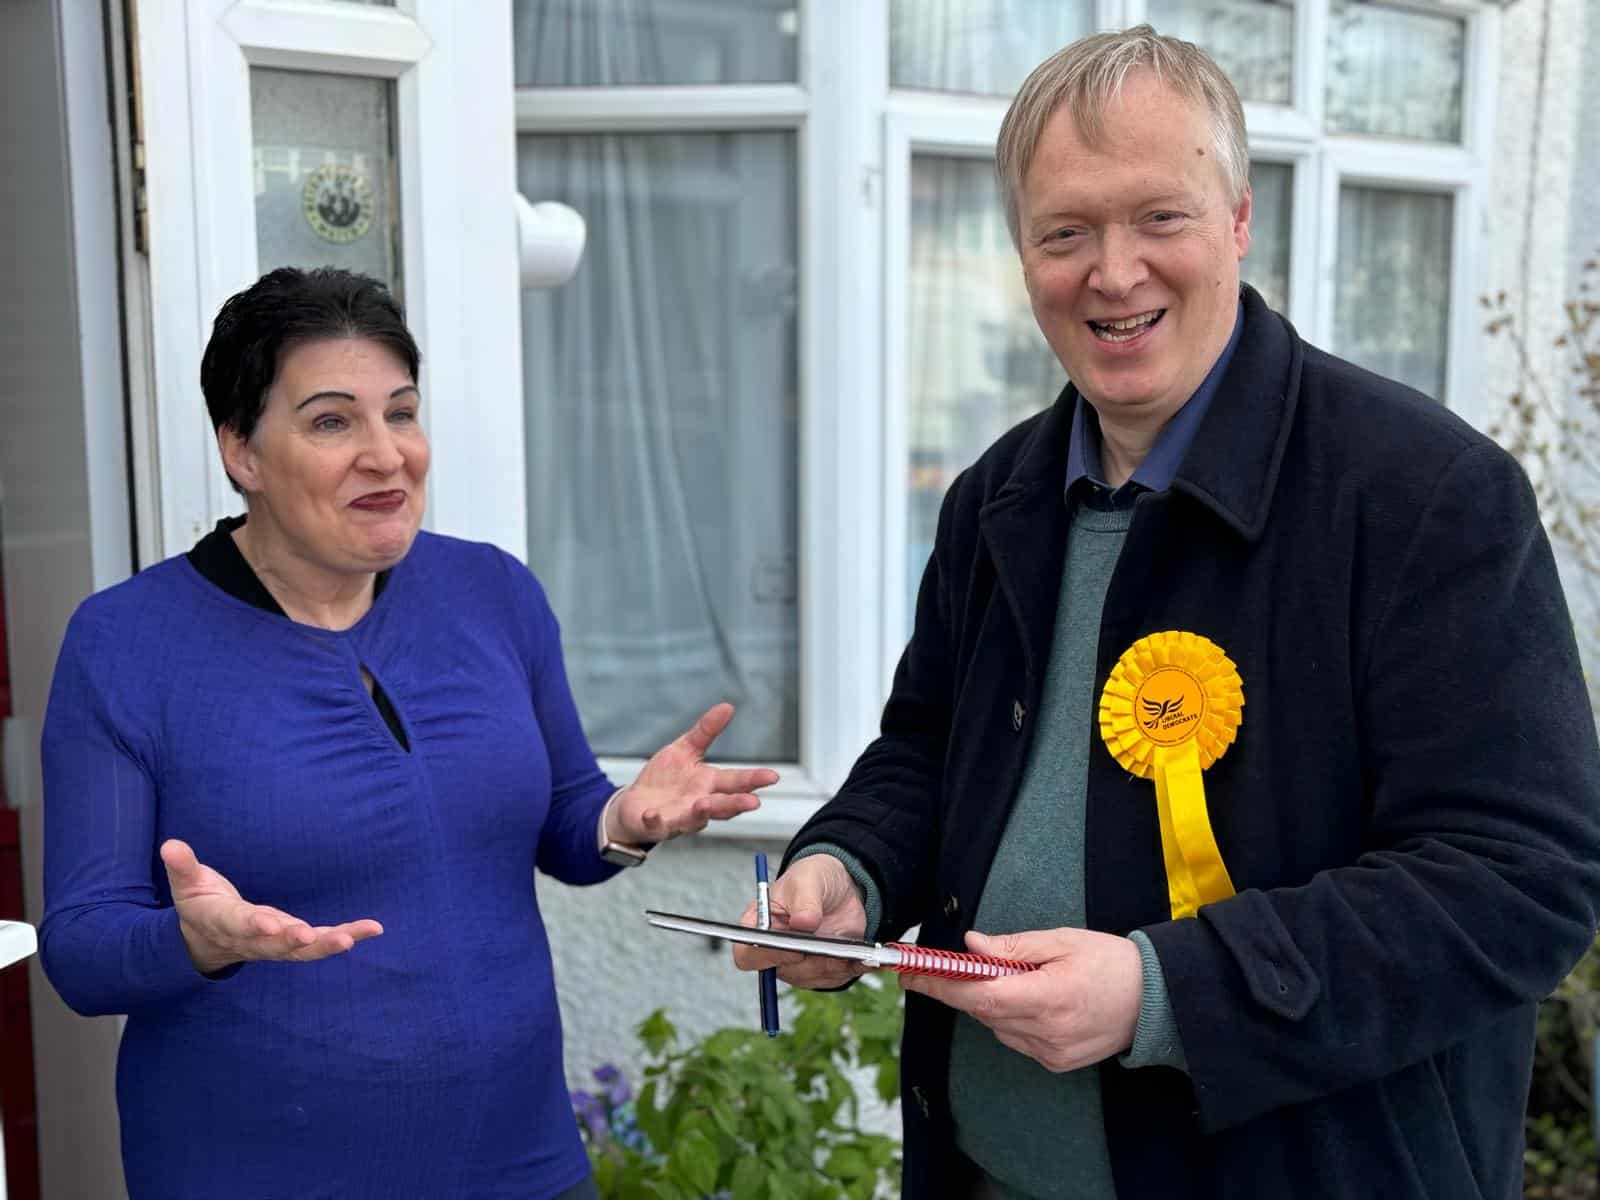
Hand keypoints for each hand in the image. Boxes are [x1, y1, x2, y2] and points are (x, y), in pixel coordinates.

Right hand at [160, 839, 383, 975]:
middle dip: (294, 941)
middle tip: (313, 938)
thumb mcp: (187, 884)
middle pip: (275, 944)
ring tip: (356, 936)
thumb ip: (182, 866)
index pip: (240, 924)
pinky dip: (345, 936)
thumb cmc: (200, 904)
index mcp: (224, 921)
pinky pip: (319, 943)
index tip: (271, 925)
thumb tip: (170, 845)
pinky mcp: (291, 943)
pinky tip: (372, 929)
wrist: (204, 941)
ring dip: (328, 944)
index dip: (255, 925)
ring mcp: (274, 944)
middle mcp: (252, 938)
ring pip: (302, 950)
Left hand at [607, 702, 777, 843]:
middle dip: (736, 804)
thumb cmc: (665, 780)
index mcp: (708, 784)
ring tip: (703, 805)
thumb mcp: (684, 749)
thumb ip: (706, 731)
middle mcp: (698, 804)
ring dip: (700, 813)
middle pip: (721, 805)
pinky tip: (654, 815)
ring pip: (694, 819)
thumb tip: (728, 706)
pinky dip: (656, 821)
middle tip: (753, 803)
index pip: (735, 782)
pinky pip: (657, 825)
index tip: (772, 776)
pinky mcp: (655, 824)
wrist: (634, 805)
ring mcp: (678, 816)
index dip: (753, 780)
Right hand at [731, 854, 867, 988]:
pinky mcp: (821, 970)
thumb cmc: (812, 879)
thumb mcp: (807, 880)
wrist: (839, 887)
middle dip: (812, 961)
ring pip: (813, 977)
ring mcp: (797, 964)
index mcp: (757, 927)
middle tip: (834, 947)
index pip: (747, 955)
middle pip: (785, 971)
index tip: (794, 947)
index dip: (766, 956)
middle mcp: (774, 950)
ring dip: (834, 963)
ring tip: (852, 948)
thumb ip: (805, 901)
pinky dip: (850, 967)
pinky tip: (864, 957)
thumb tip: (803, 924)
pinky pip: (835, 978)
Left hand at [900, 928, 1142, 1072]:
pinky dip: (1009, 1018)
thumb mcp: (1062, 941)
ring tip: (1004, 977)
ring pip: (997, 1027)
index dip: (942, 985)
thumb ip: (1013, 946)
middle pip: (983, 1012)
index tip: (913, 973)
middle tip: (933, 969)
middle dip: (958, 988)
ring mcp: (1051, 1052)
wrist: (1156, 1000)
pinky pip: (1015, 1039)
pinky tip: (1025, 999)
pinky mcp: (1056, 1062)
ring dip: (988, 1002)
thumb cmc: (1111, 963)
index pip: (979, 995)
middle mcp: (1046, 1032)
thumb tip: (972, 945)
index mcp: (1047, 998)